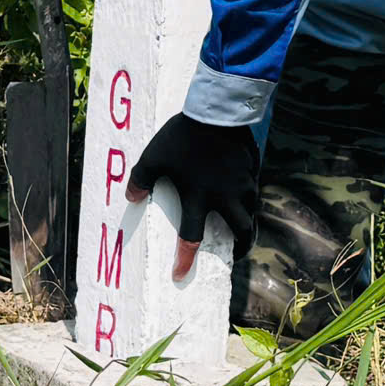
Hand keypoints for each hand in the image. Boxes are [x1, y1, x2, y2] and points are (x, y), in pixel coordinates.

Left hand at [126, 113, 261, 279]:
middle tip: (237, 252)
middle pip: (242, 231)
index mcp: (199, 197)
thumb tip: (130, 198)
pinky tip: (243, 192)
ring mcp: (242, 182)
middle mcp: (226, 196)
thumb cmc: (182, 136)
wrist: (216, 110)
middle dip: (241, 246)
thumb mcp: (153, 157)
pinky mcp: (252, 168)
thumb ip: (140, 179)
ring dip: (248, 222)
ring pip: (252, 211)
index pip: (191, 238)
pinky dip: (249, 197)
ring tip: (242, 225)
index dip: (185, 260)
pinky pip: (254, 188)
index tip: (180, 275)